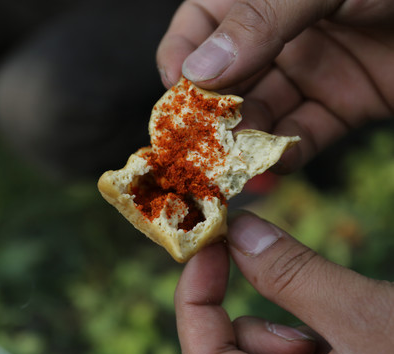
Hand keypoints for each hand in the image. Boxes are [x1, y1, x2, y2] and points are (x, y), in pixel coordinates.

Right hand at [157, 0, 393, 172]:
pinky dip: (288, 153)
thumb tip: (197, 71)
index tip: (177, 94)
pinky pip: (305, 133)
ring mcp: (311, 68)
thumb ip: (259, 18)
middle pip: (225, 79)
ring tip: (234, 165)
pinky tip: (278, 163)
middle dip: (210, 114)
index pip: (198, 25)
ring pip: (261, 112)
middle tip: (199, 147)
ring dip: (244, 140)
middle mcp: (278, 33)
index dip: (181, 59)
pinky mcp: (345, 101)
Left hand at [175, 211, 393, 353]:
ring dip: (294, 334)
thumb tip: (240, 230)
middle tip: (304, 315)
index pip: (201, 351)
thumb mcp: (371, 321)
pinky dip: (316, 344)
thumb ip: (297, 277)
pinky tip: (356, 340)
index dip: (194, 294)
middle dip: (259, 317)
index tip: (212, 243)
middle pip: (229, 351)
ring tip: (350, 335)